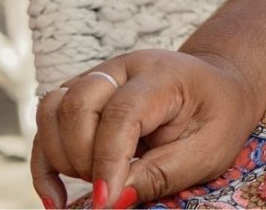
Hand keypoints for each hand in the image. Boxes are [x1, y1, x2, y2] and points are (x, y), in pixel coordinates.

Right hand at [29, 50, 264, 207]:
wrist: (219, 89)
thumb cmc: (218, 118)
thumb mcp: (207, 151)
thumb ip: (160, 174)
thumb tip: (111, 200)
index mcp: (162, 74)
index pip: (121, 113)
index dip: (108, 160)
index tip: (105, 200)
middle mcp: (123, 68)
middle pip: (76, 105)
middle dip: (83, 158)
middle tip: (108, 188)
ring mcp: (97, 78)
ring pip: (51, 110)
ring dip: (62, 157)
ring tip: (95, 183)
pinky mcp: (79, 96)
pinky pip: (45, 125)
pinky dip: (45, 163)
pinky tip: (56, 198)